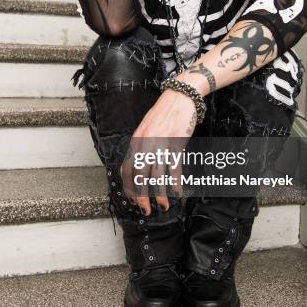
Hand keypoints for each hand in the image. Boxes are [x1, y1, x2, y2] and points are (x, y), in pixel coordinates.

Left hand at [120, 89, 197, 215]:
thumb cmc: (163, 114)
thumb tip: (133, 167)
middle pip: (140, 175)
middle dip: (141, 196)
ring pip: (157, 175)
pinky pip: (175, 167)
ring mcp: (162, 143)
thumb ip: (139, 147)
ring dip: (160, 194)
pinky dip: (176, 182)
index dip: (129, 187)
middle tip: (145, 210)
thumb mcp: (145, 129)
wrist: (179, 97)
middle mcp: (146, 143)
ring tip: (163, 206)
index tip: (133, 200)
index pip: (127, 169)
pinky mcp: (177, 143)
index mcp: (136, 140)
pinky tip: (178, 192)